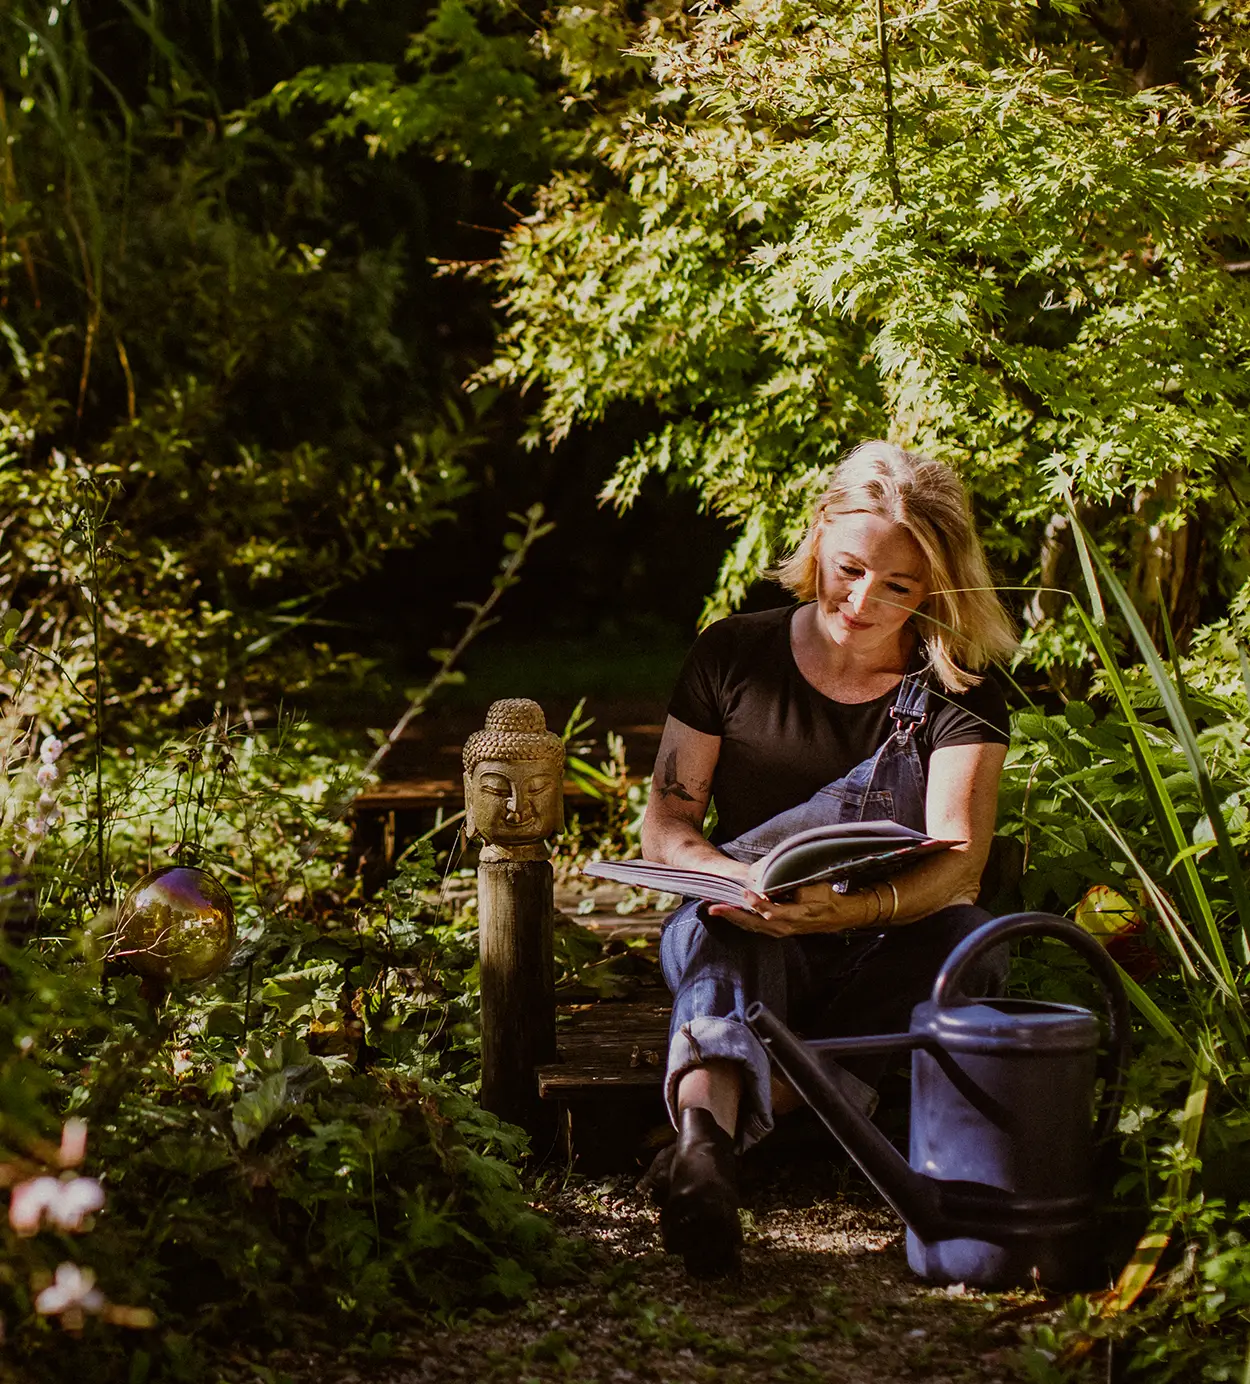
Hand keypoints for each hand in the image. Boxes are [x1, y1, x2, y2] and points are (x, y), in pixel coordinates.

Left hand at [707, 882, 873, 937]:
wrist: (837, 915)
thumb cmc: (825, 898)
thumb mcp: (813, 890)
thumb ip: (792, 889)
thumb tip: (771, 885)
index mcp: (796, 916)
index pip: (773, 912)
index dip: (758, 904)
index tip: (745, 894)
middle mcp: (785, 927)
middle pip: (754, 923)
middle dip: (733, 915)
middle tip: (714, 907)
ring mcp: (780, 931)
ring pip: (752, 927)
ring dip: (733, 918)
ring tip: (715, 910)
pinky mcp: (777, 930)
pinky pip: (755, 927)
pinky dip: (741, 920)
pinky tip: (729, 914)